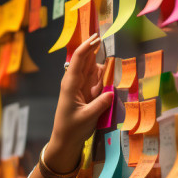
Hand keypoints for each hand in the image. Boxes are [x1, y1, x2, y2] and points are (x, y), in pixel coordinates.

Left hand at [47, 33, 112, 170]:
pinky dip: (103, 74)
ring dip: (101, 62)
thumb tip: (112, 91)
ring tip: (111, 58)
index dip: (88, 46)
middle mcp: (74, 82)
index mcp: (70, 84)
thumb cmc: (72, 129)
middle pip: (85, 59)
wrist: (65, 141)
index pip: (79, 59)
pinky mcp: (86, 93)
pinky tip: (110, 72)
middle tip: (106, 37)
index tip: (98, 37)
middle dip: (94, 48)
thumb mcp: (87, 117)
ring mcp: (80, 87)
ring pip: (92, 68)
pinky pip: (96, 79)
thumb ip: (100, 104)